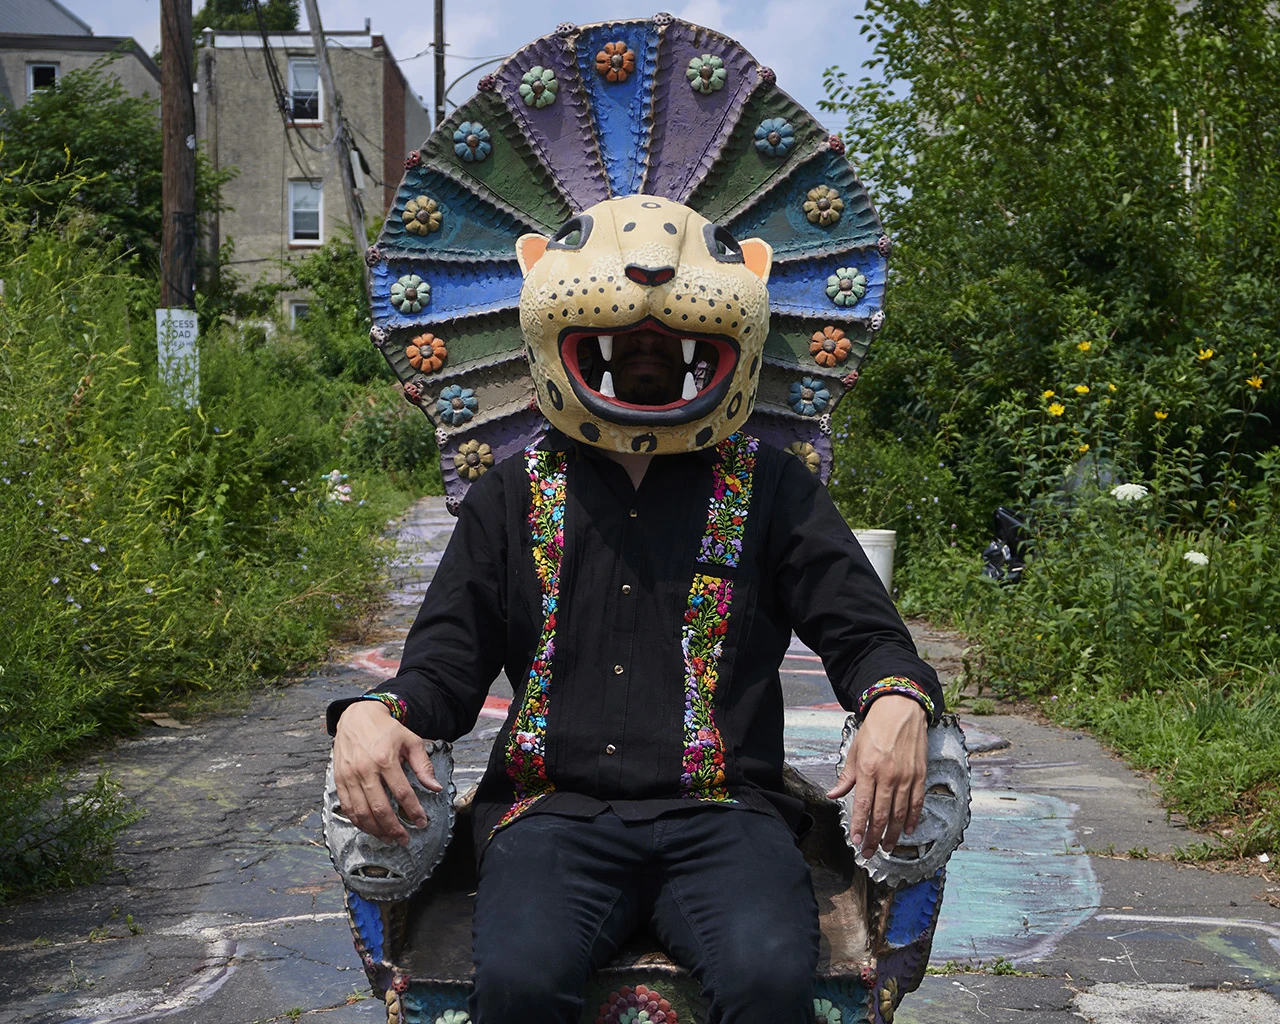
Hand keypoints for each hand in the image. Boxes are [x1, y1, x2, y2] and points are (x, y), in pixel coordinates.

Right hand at [332, 700, 441, 845]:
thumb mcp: (411, 741)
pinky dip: (358, 822)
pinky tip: (370, 828)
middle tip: (404, 839)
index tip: (421, 823)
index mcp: (386, 759)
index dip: (413, 811)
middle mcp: (365, 770)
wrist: (357, 717)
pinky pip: (347, 808)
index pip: (402, 793)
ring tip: (388, 839)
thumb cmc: (386, 730)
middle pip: (380, 808)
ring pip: (361, 812)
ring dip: (375, 830)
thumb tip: (435, 788)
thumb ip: (423, 766)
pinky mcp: (339, 780)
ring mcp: (349, 776)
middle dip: (393, 828)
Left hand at [827, 694, 927, 857]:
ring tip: (886, 848)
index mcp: (868, 769)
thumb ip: (846, 776)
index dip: (858, 827)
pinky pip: (917, 803)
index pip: (862, 806)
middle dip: (874, 837)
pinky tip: (907, 831)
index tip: (855, 842)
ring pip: (900, 814)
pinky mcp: (920, 775)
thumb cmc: (875, 729)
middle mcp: (888, 776)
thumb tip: (833, 794)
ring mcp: (906, 777)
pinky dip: (912, 819)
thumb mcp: (854, 750)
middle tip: (868, 853)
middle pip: (882, 815)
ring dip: (893, 835)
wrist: (901, 710)